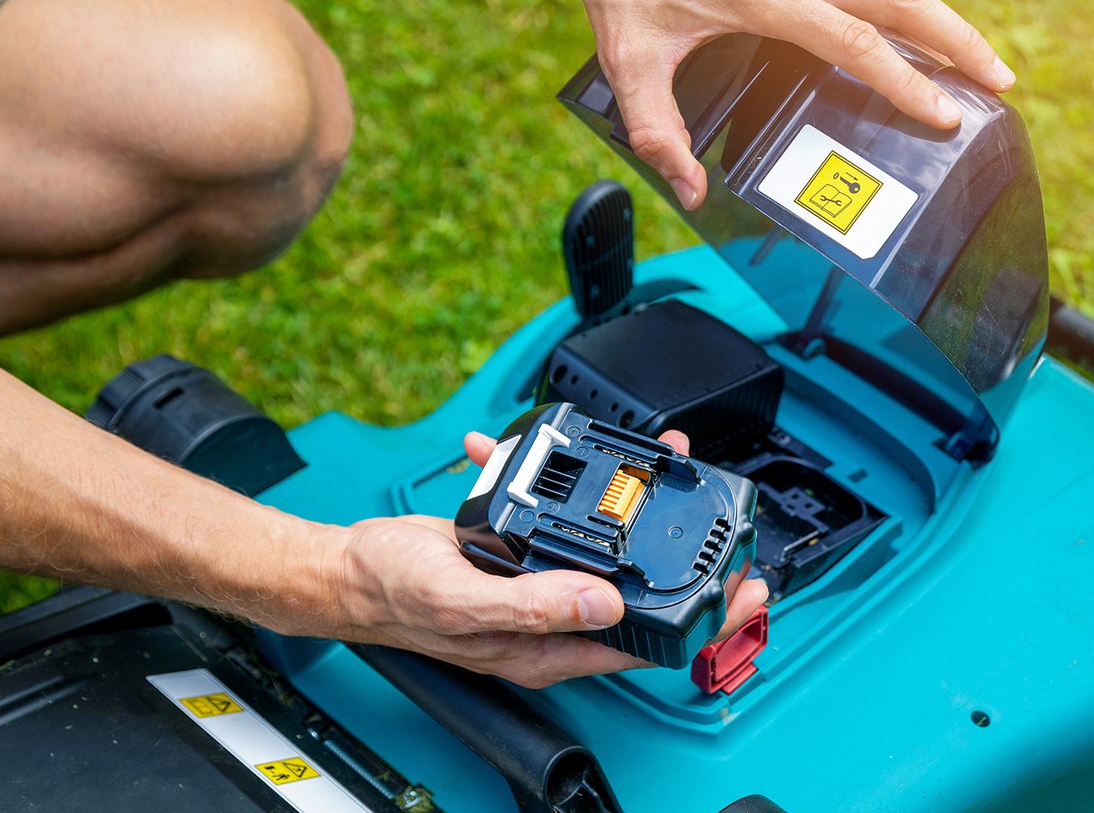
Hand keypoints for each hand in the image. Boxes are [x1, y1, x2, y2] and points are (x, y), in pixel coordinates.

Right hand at [326, 428, 767, 687]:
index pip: (647, 640)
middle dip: (688, 553)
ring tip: (666, 461)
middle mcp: (555, 616)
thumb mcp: (464, 601)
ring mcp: (542, 581)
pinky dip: (565, 478)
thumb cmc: (395, 595)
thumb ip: (536, 606)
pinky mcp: (524, 547)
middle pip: (642, 590)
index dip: (703, 620)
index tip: (744, 591)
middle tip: (728, 519)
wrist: (349, 567)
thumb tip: (607, 605)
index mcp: (550, 644)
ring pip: (611, 545)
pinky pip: (564, 514)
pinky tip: (559, 450)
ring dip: (637, 502)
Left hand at [542, 0, 1013, 208]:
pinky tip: (910, 35)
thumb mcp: (628, 57)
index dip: (907, 83)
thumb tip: (688, 188)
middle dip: (962, 42)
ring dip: (941, 20)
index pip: (857, 44)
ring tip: (976, 63)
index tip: (944, 114)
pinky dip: (902, 4)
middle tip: (1001, 83)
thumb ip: (656, 129)